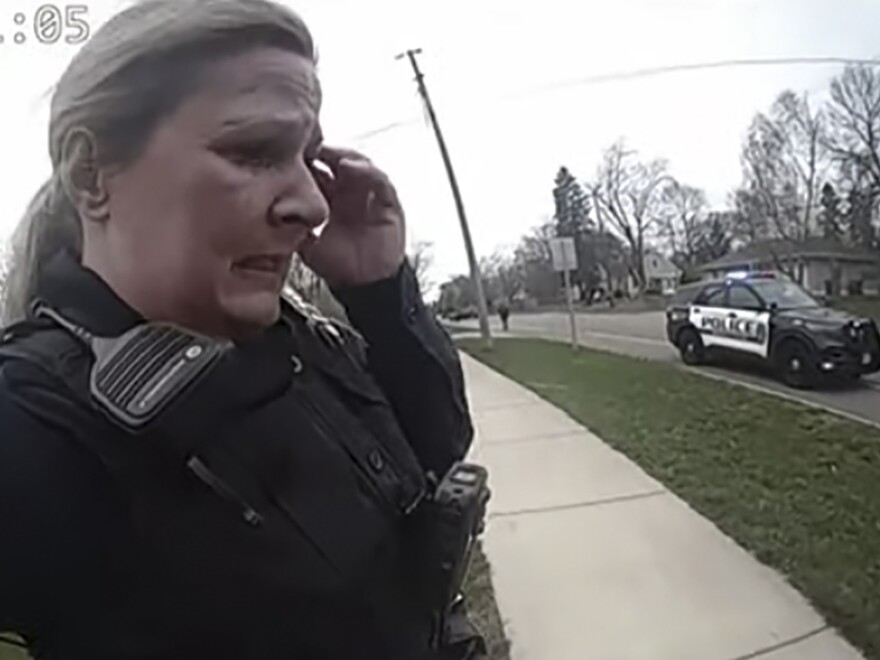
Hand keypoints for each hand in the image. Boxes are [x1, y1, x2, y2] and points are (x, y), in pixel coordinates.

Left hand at [300, 146, 405, 286]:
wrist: (364, 285)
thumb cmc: (337, 265)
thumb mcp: (305, 243)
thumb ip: (290, 227)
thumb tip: (262, 214)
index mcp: (328, 198)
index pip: (316, 170)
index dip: (304, 160)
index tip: (288, 153)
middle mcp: (348, 192)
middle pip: (335, 160)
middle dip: (321, 150)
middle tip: (306, 145)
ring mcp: (368, 195)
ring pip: (357, 164)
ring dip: (342, 155)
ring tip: (328, 152)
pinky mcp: (387, 202)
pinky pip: (380, 181)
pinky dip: (367, 171)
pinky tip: (352, 167)